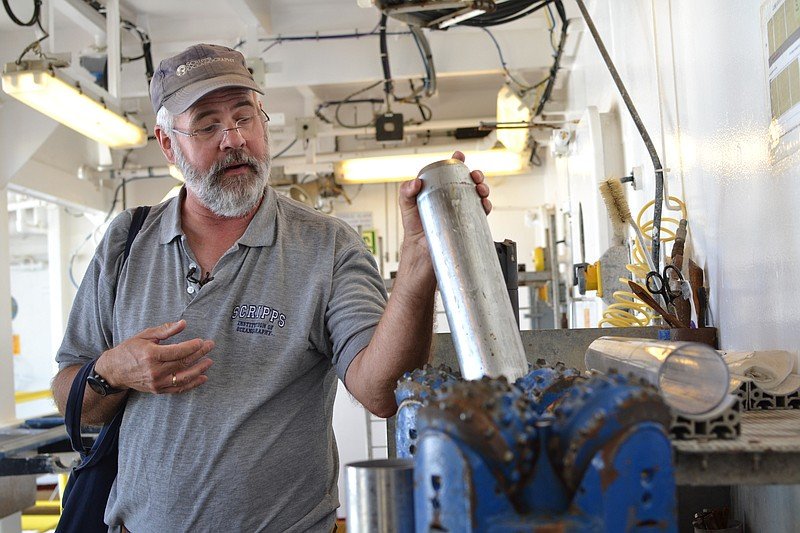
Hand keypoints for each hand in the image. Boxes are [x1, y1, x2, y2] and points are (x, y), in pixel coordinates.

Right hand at [94, 320, 213, 394]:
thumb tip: (183, 324)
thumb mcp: (145, 335)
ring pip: (184, 377)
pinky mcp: (158, 390)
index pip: (178, 351)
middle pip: (183, 362)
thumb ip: (165, 330)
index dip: (193, 346)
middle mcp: (154, 370)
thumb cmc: (129, 350)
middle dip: (199, 354)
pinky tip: (202, 378)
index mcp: (151, 355)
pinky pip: (178, 388)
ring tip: (209, 362)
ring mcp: (156, 382)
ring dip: (199, 370)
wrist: (114, 371)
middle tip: (210, 346)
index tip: (202, 341)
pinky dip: (192, 384)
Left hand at [398, 151, 491, 245]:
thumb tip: (416, 182)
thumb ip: (406, 191)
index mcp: (441, 188)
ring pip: (478, 194)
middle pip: (470, 181)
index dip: (458, 162)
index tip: (459, 156)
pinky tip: (484, 204)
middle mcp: (453, 197)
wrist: (420, 247)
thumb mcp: (406, 203)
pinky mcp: (468, 222)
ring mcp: (462, 209)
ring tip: (480, 189)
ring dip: (483, 188)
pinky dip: (486, 206)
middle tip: (474, 176)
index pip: (451, 171)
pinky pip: (481, 212)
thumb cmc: (413, 225)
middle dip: (476, 175)